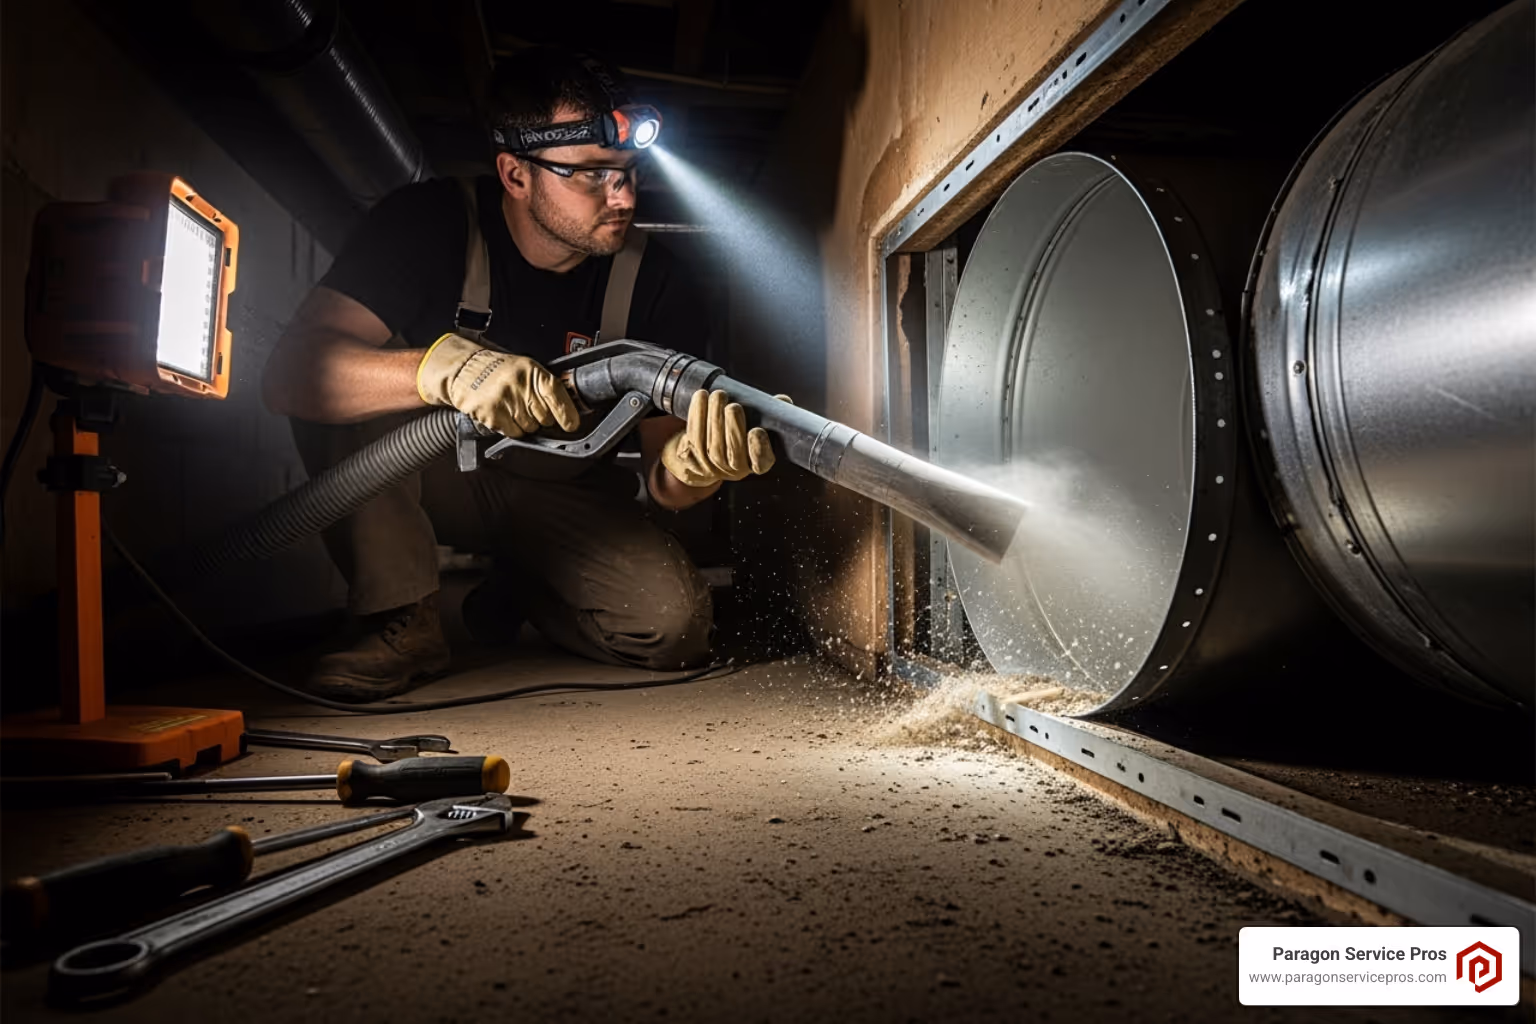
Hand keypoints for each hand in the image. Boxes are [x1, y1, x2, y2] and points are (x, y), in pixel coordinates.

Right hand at [416, 333, 579, 437]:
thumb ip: (545, 385)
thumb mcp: (525, 368)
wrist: (464, 370)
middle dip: (542, 418)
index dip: (567, 412)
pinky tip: (504, 415)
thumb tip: (568, 408)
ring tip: (514, 409)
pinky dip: (512, 429)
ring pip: (530, 428)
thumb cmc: (497, 371)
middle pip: (545, 417)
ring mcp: (505, 400)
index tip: (572, 424)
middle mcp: (519, 384)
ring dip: (526, 424)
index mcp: (531, 371)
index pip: (556, 394)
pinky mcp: (492, 415)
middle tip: (529, 408)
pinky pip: (514, 433)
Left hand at [660, 389, 787, 488]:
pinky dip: (696, 415)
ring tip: (717, 395)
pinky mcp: (693, 457)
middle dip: (732, 427)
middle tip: (733, 406)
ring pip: (710, 445)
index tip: (757, 431)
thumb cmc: (740, 434)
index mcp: (755, 463)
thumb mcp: (760, 425)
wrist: (709, 451)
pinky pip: (693, 437)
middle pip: (731, 452)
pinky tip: (701, 397)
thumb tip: (783, 400)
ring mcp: (711, 466)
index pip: (761, 462)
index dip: (759, 449)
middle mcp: (734, 469)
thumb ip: (773, 414)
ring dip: (712, 417)